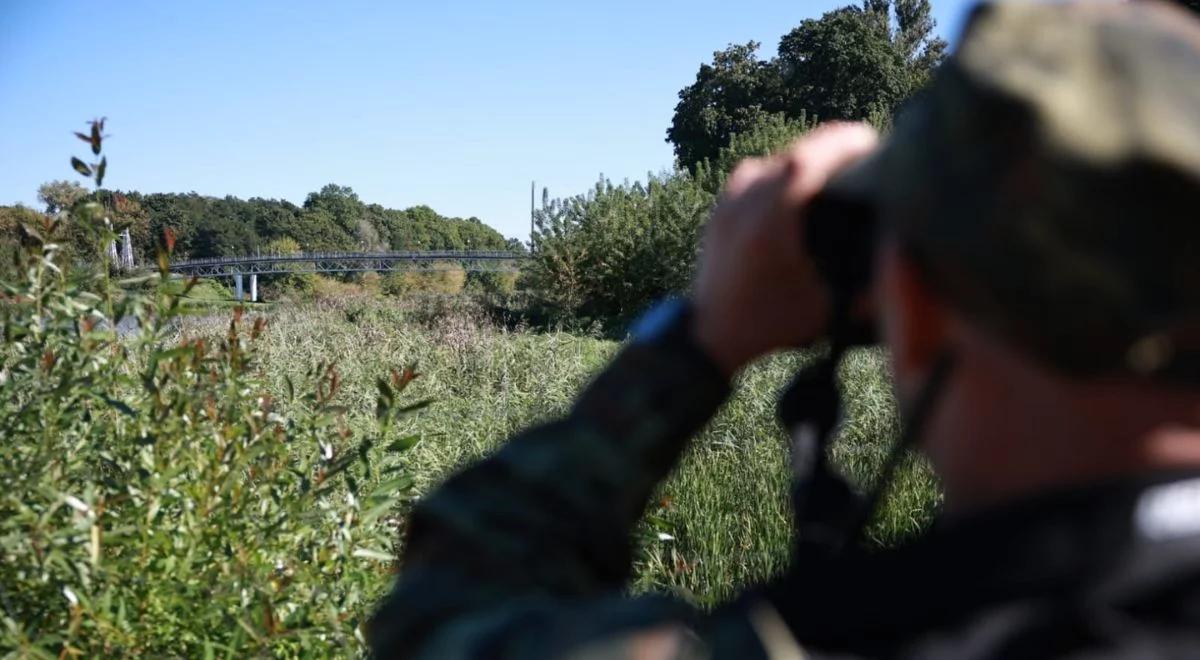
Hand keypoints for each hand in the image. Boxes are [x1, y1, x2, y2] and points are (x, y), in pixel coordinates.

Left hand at [691, 122, 878, 375]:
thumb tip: (903, 259)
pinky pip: (766, 170)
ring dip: (814, 158)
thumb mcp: (825, 306)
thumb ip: (865, 285)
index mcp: (772, 214)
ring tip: (843, 172)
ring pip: (784, 157)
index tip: (875, 143)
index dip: (848, 141)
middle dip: (838, 148)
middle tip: (869, 158)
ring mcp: (734, 193)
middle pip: (802, 148)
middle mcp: (749, 194)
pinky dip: (791, 173)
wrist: (712, 331)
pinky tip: (809, 189)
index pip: (813, 153)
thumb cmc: (770, 320)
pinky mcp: (726, 198)